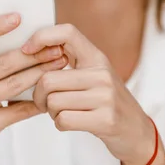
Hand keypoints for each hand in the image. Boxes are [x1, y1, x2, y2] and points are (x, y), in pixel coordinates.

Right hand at [0, 13, 68, 164]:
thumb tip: (21, 36)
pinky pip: (20, 109)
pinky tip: (52, 92)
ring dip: (42, 72)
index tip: (18, 17)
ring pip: (16, 84)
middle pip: (4, 62)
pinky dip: (38, 100)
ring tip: (60, 63)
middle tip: (56, 46)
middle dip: (35, 53)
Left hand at [21, 23, 155, 164]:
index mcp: (97, 58)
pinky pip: (63, 120)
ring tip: (63, 113)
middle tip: (45, 103)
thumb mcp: (95, 76)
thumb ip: (71, 63)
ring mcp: (106, 96)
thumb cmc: (107, 103)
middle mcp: (102, 74)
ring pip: (53, 101)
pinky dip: (60, 124)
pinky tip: (71, 122)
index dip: (42, 37)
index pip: (67, 32)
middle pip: (48, 78)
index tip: (27, 50)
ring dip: (51, 112)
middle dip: (39, 96)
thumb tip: (30, 52)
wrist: (136, 131)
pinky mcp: (105, 119)